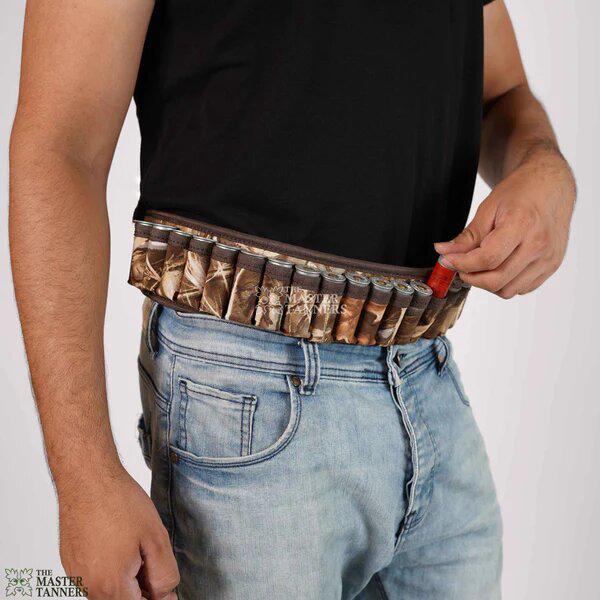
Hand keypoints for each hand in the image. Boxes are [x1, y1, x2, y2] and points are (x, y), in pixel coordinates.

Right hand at [58, 465, 178, 598]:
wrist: (87, 477)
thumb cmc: (120, 502)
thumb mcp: (156, 538)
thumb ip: (164, 575)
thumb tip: (165, 596)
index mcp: (111, 585)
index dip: (156, 596)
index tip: (162, 579)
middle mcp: (88, 586)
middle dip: (141, 588)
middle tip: (149, 556)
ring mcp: (76, 575)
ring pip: (109, 590)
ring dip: (126, 577)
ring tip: (133, 543)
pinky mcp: (70, 562)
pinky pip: (95, 576)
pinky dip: (110, 566)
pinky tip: (117, 539)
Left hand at [435, 154, 574, 298]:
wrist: (550, 187)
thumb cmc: (520, 193)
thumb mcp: (488, 208)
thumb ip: (467, 236)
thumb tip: (443, 252)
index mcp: (522, 225)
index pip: (487, 259)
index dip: (462, 264)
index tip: (448, 260)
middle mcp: (539, 245)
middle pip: (497, 280)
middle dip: (471, 277)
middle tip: (461, 266)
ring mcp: (548, 258)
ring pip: (508, 290)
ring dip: (488, 283)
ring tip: (481, 265)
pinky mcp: (552, 266)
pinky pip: (522, 288)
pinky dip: (506, 283)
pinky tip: (500, 266)